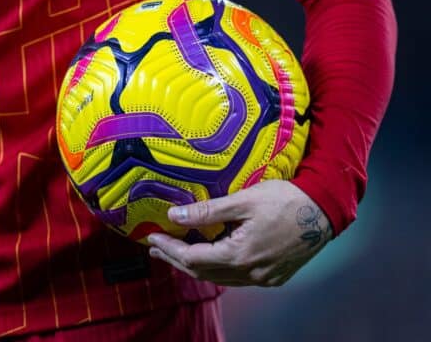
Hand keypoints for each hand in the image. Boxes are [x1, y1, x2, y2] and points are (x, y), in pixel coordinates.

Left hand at [147, 180, 332, 286]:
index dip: (169, 248)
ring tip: (176, 253)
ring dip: (195, 266)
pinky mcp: (274, 277)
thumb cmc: (286, 200)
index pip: (192, 258)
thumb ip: (207, 211)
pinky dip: (218, 268)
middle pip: (202, 272)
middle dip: (176, 260)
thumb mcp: (243, 200)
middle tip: (155, 249)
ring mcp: (263, 278)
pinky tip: (210, 257)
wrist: (326, 209)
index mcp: (239, 256)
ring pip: (219, 278)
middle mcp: (250, 274)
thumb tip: (174, 215)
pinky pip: (236, 278)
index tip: (151, 238)